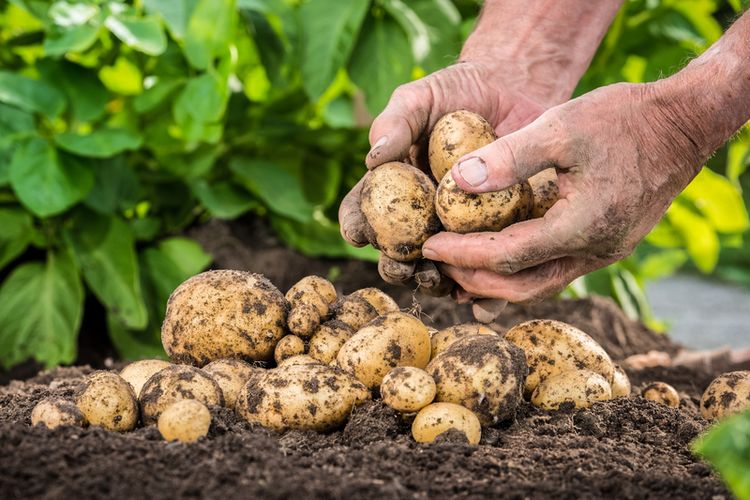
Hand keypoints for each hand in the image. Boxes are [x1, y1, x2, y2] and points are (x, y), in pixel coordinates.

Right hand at [337, 62, 546, 318]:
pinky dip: (484, 292)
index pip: (364, 213)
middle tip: (403, 265)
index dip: (356, 226)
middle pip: (399, 253)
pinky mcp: (498, 235)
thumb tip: (373, 158)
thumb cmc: (457, 91)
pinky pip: (488, 270)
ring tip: (440, 281)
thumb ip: (395, 123)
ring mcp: (459, 230)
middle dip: (396, 266)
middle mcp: (421, 216)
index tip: (358, 233)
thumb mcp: (421, 97)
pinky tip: (484, 300)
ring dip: (436, 283)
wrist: (514, 90)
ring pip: (440, 269)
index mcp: (393, 190)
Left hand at [422, 81, 704, 302]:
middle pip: (520, 285)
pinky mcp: (603, 246)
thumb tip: (458, 182)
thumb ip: (511, 156)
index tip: (428, 245)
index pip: (508, 256)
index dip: (463, 254)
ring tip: (455, 272)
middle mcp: (594, 251)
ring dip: (493, 284)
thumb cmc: (624, 119)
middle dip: (472, 277)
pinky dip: (518, 274)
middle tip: (435, 261)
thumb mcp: (563, 125)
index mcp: (583, 225)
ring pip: (537, 286)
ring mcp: (602, 253)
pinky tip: (493, 268)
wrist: (682, 126)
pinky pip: (552, 272)